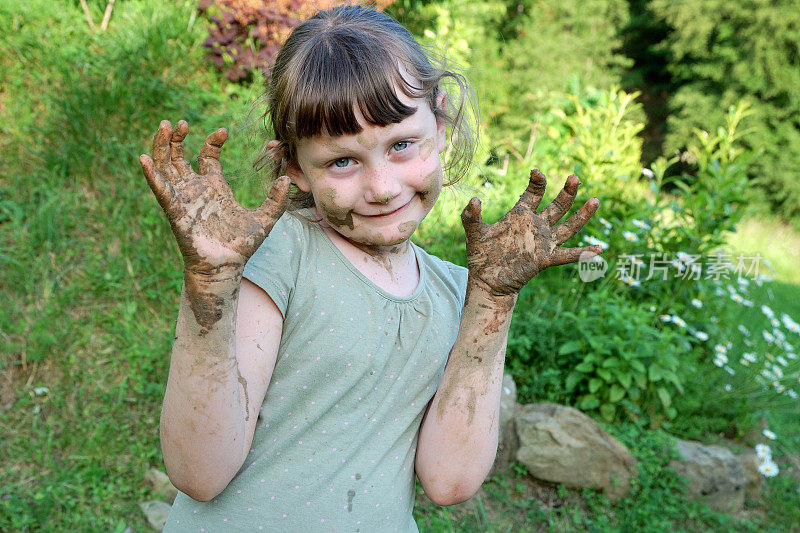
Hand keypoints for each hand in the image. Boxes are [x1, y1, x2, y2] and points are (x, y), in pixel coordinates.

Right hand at [139, 120, 289, 276]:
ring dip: (162, 147)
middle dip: (178, 138)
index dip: (212, 141)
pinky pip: (161, 191)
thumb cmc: (241, 246)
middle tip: (180, 122)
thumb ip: (276, 200)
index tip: (223, 132)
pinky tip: (145, 159)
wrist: (227, 267)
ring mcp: (184, 199)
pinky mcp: (175, 212)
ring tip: (165, 126)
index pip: (208, 156)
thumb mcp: (265, 219)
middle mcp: (196, 189)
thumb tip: (286, 179)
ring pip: (166, 167)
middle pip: (179, 157)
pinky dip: (152, 176)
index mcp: (215, 187)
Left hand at [461, 169, 601, 295]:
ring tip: (595, 200)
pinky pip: (567, 255)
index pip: (534, 194)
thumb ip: (471, 216)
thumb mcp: (474, 234)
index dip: (537, 183)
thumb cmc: (481, 255)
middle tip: (574, 177)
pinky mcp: (545, 259)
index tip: (537, 173)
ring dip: (582, 215)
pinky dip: (583, 253)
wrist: (486, 281)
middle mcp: (536, 226)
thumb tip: (474, 200)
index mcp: (521, 215)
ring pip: (568, 227)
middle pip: (557, 206)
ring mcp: (543, 242)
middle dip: (566, 192)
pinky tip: (598, 249)